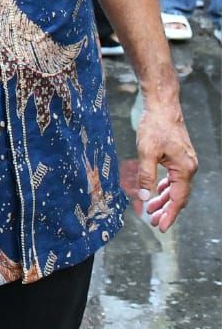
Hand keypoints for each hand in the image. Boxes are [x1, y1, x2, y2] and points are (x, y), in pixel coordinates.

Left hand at [134, 95, 196, 231]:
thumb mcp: (146, 152)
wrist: (162, 105)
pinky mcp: (178, 156)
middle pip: (178, 196)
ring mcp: (185, 162)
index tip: (161, 228)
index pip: (178, 199)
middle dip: (165, 210)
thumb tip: (144, 198)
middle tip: (153, 222)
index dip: (169, 214)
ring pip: (175, 187)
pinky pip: (173, 177)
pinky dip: (164, 186)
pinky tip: (155, 191)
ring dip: (163, 199)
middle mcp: (188, 167)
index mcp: (184, 169)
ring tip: (151, 210)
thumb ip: (145, 176)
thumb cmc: (154, 126)